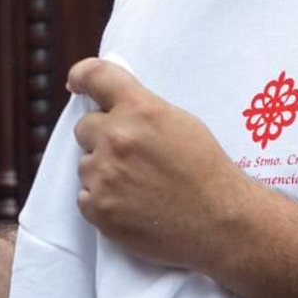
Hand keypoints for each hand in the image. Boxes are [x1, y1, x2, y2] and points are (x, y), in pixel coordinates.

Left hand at [69, 56, 251, 271]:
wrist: (221, 222)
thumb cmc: (206, 170)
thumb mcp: (179, 122)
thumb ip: (141, 109)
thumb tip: (111, 106)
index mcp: (139, 110)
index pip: (96, 76)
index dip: (81, 75)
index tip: (76, 83)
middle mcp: (116, 138)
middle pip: (84, 127)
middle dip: (100, 137)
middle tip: (128, 154)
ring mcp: (105, 176)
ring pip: (85, 165)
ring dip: (102, 171)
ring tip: (136, 185)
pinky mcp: (100, 210)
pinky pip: (85, 198)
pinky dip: (102, 201)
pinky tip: (130, 205)